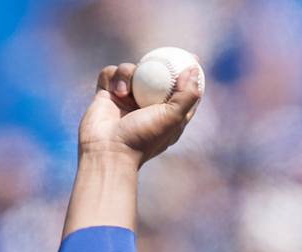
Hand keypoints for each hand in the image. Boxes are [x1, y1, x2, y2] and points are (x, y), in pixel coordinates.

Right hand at [76, 61, 202, 166]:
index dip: (189, 76)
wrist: (108, 150)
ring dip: (128, 73)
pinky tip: (114, 91)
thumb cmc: (142, 137)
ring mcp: (126, 98)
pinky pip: (110, 73)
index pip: (181, 90)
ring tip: (124, 93)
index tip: (194, 60)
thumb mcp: (173, 118)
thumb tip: (194, 70)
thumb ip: (187, 95)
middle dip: (160, 62)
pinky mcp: (106, 94)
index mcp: (167, 113)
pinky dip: (113, 77)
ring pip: (131, 70)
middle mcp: (147, 104)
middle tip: (167, 52)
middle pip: (155, 75)